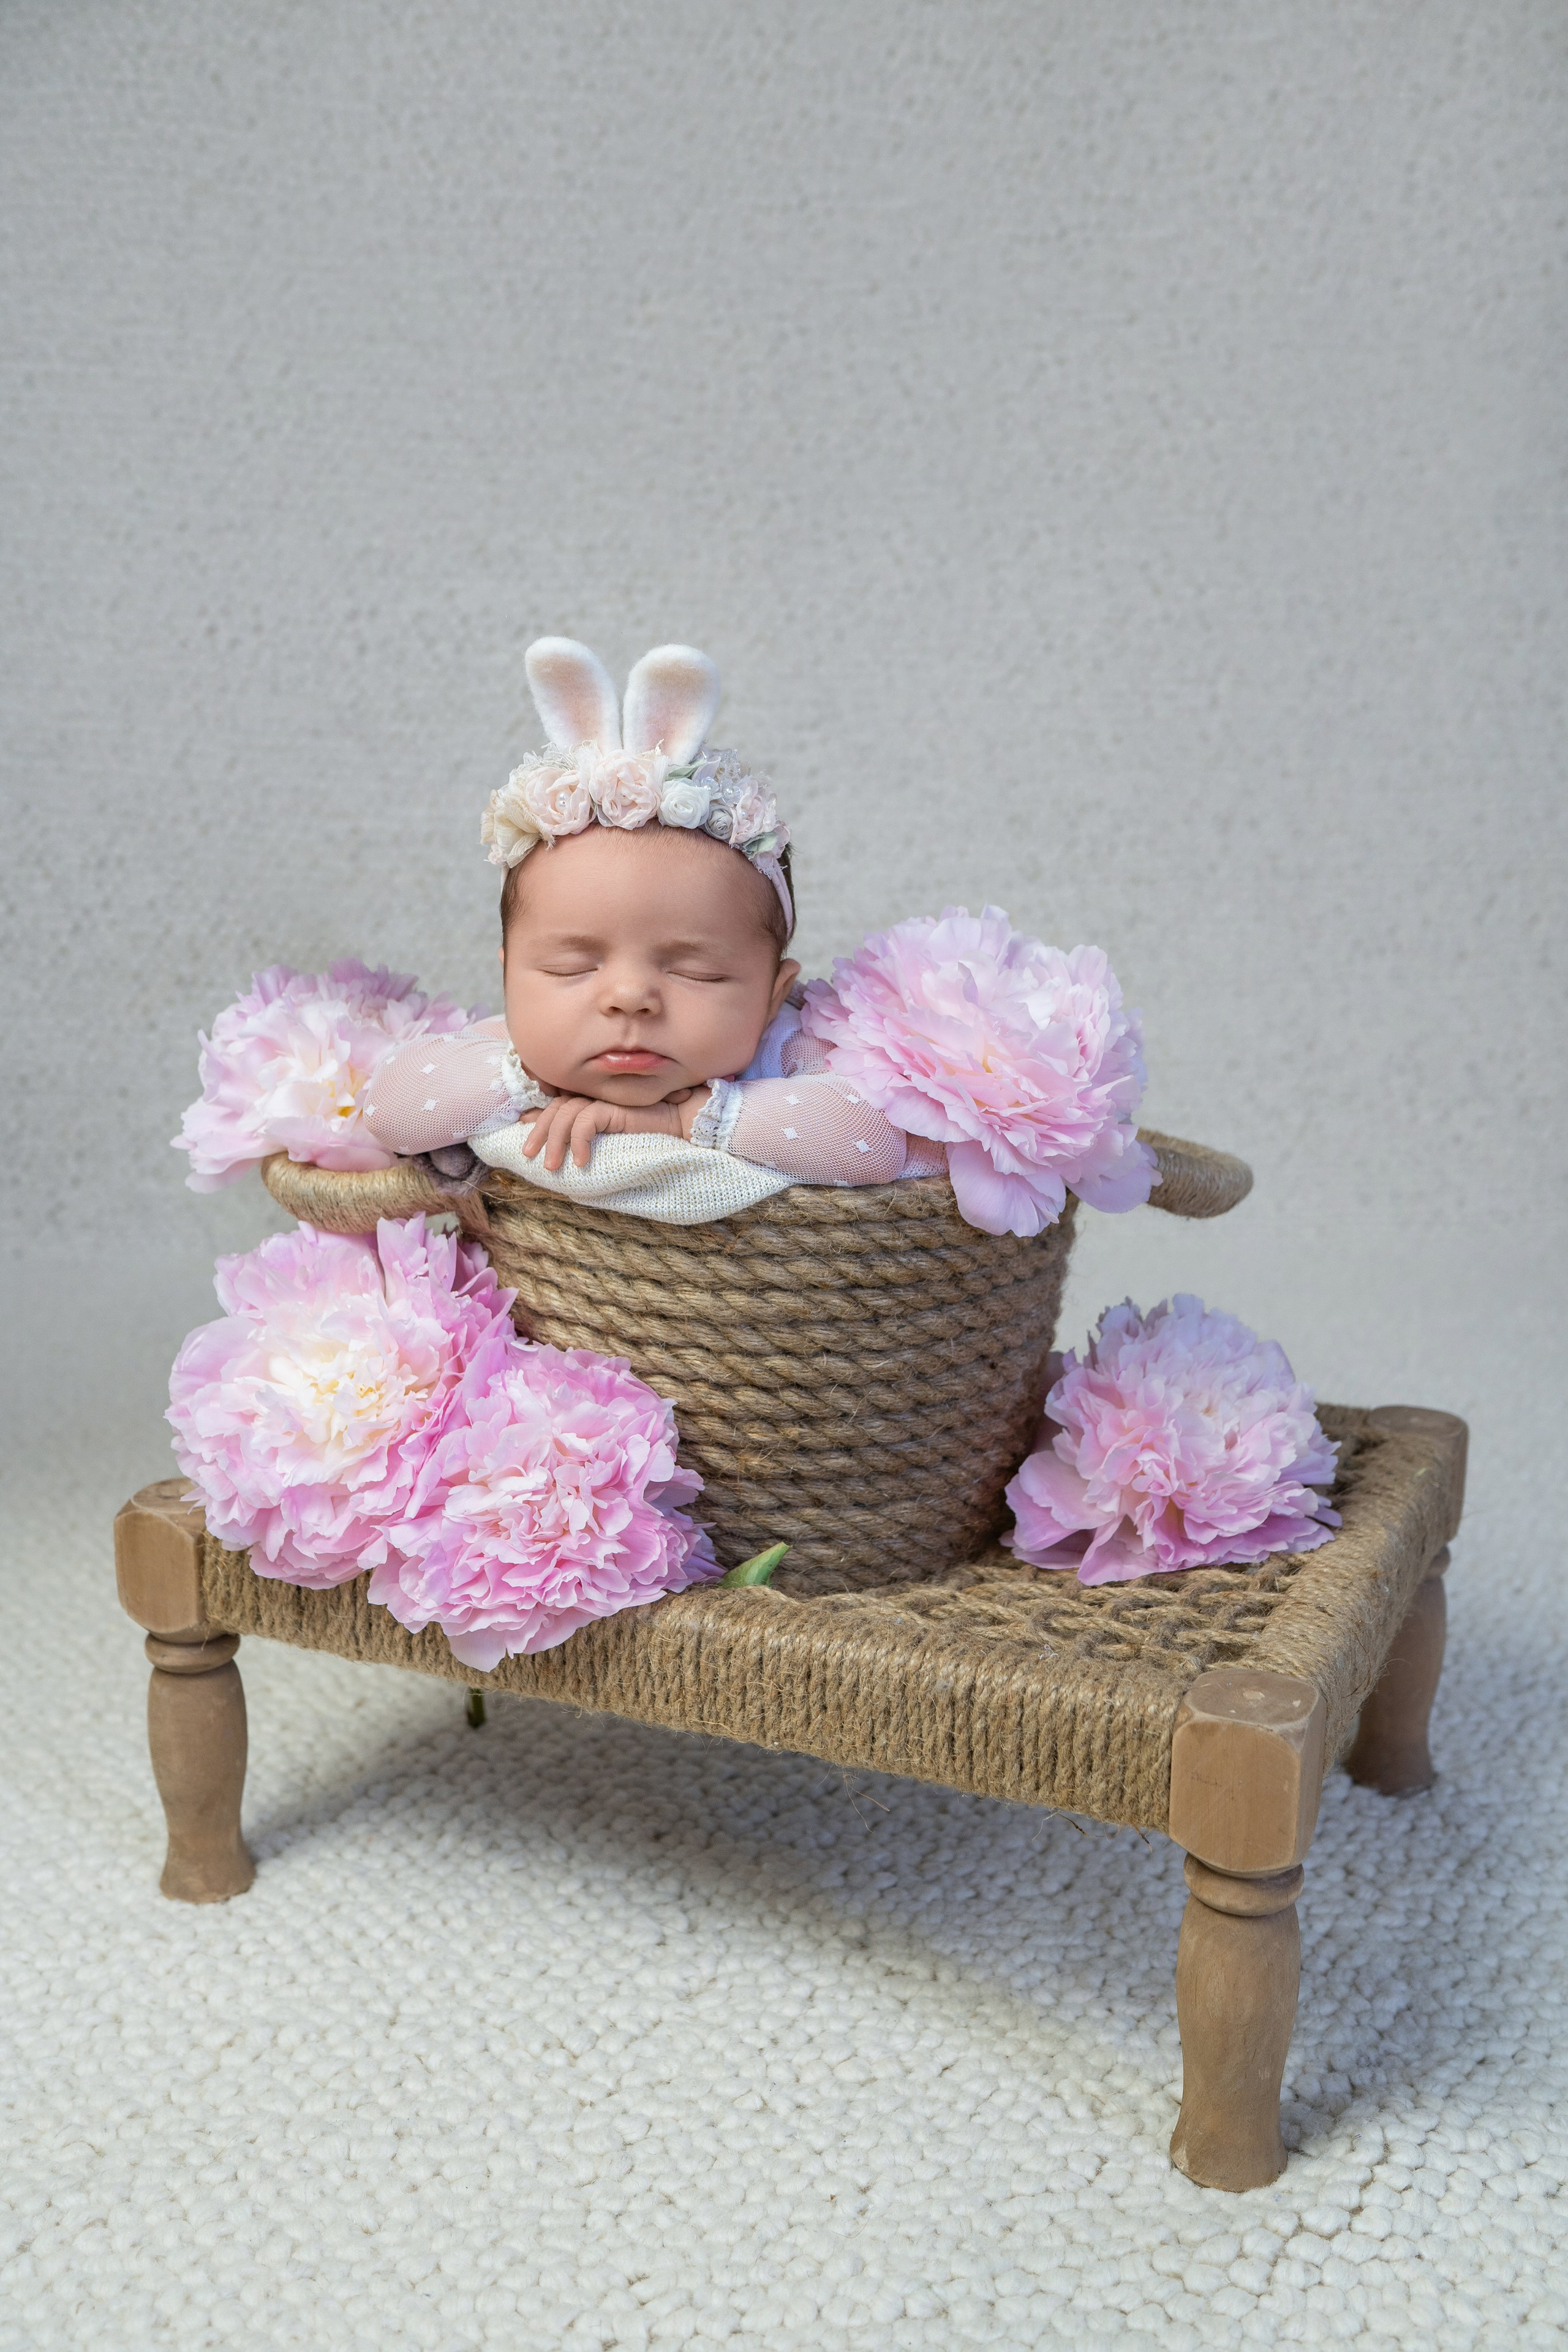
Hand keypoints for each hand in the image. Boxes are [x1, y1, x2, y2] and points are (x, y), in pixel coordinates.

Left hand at [520, 1087, 709, 1171]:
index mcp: (594, 1097)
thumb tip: (565, 1148)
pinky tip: (582, 1162)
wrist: (681, 1122)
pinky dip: (579, 1142)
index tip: (524, 1127)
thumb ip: (591, 1132)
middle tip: (528, 1154)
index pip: (558, 1102)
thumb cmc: (651, 1131)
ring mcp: (604, 1098)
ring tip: (552, 1167)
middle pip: (556, 1108)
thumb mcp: (613, 1135)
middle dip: (539, 1130)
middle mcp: (596, 1094)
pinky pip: (586, 1122)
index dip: (539, 1115)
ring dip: (555, 1142)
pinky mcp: (614, 1106)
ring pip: (566, 1115)